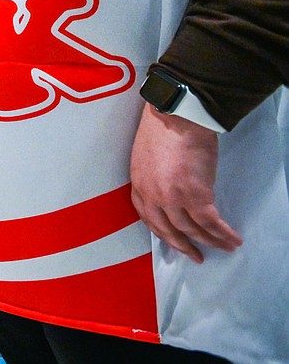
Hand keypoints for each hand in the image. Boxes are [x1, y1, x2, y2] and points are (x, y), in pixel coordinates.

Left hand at [130, 104, 241, 262]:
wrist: (176, 116)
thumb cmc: (163, 127)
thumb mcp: (146, 155)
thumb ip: (154, 175)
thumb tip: (169, 185)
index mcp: (138, 184)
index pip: (147, 216)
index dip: (161, 230)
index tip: (171, 238)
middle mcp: (152, 196)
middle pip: (167, 229)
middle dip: (182, 245)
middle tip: (195, 255)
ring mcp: (172, 198)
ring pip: (192, 229)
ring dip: (210, 242)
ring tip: (224, 248)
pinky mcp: (195, 196)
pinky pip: (210, 223)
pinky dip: (223, 233)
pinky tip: (233, 239)